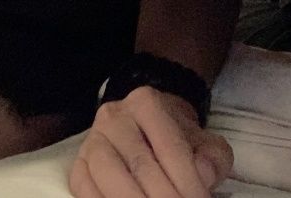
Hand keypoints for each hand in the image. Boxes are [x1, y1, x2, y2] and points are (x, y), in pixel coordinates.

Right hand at [69, 87, 232, 197]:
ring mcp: (93, 140)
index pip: (170, 146)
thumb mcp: (204, 142)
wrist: (149, 129)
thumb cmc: (177, 139)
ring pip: (108, 175)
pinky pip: (84, 188)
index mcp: (146, 103)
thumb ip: (211, 158)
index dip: (188, 182)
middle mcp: (115, 116)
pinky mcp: (79, 164)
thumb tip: (203, 176)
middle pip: (140, 164)